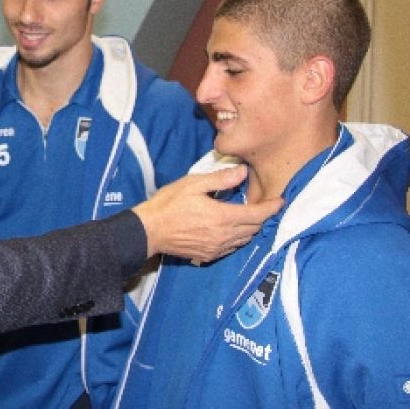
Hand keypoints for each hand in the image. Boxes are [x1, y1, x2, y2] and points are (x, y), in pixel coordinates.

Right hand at [133, 165, 281, 261]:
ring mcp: (216, 249)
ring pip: (244, 240)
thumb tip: (243, 172)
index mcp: (222, 217)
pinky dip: (237, 239)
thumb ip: (220, 179)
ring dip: (250, 229)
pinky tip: (231, 230)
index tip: (281, 201)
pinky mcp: (208, 256)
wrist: (149, 230)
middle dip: (262, 218)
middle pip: (254, 229)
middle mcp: (223, 236)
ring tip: (250, 217)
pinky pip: (231, 248)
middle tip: (265, 206)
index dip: (272, 208)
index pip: (257, 215)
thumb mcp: (193, 184)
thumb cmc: (169, 204)